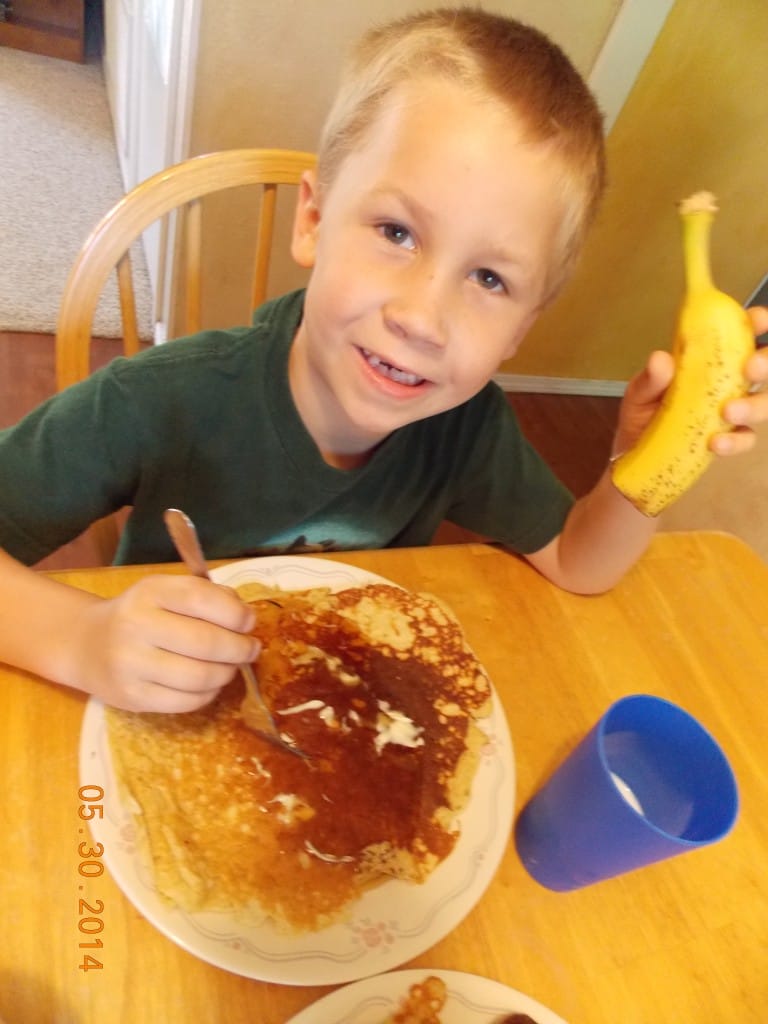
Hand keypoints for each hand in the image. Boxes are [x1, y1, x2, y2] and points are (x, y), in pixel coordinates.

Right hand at [65, 575, 259, 712]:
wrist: (86, 644)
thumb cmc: (141, 614)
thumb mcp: (166, 592)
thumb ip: (207, 596)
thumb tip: (246, 618)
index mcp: (150, 592)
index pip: (200, 599)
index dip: (236, 614)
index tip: (249, 622)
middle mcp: (136, 626)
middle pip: (206, 642)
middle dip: (240, 648)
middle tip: (250, 650)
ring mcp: (131, 665)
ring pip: (200, 677)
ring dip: (227, 673)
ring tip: (231, 667)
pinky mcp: (132, 697)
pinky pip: (187, 702)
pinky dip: (209, 694)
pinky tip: (210, 683)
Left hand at [613, 306, 767, 458]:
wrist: (634, 452)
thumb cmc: (643, 412)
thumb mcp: (640, 392)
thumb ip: (651, 378)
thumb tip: (660, 359)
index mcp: (711, 358)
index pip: (743, 333)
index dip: (757, 322)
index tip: (757, 320)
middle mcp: (729, 381)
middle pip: (766, 367)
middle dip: (766, 363)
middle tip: (749, 368)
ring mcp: (733, 410)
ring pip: (764, 403)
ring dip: (754, 406)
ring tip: (728, 412)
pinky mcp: (729, 438)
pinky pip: (745, 438)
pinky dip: (735, 441)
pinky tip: (715, 443)